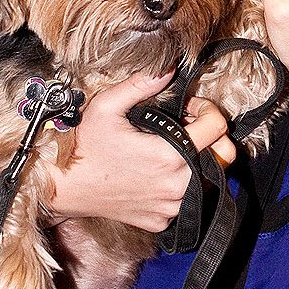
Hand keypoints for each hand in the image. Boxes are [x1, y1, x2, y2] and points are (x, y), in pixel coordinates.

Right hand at [49, 72, 236, 230]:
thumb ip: (140, 85)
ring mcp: (171, 206)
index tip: (189, 108)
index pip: (218, 127)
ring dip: (199, 160)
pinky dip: (182, 184)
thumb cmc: (84, 147)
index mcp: (170, 155)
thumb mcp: (107, 107)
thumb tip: (168, 67)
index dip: (207, 109)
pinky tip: (159, 171)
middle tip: (186, 127)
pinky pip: (188, 199)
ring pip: (209, 179)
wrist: (64, 189)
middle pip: (224, 156)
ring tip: (172, 147)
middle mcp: (177, 185)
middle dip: (211, 136)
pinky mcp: (163, 221)